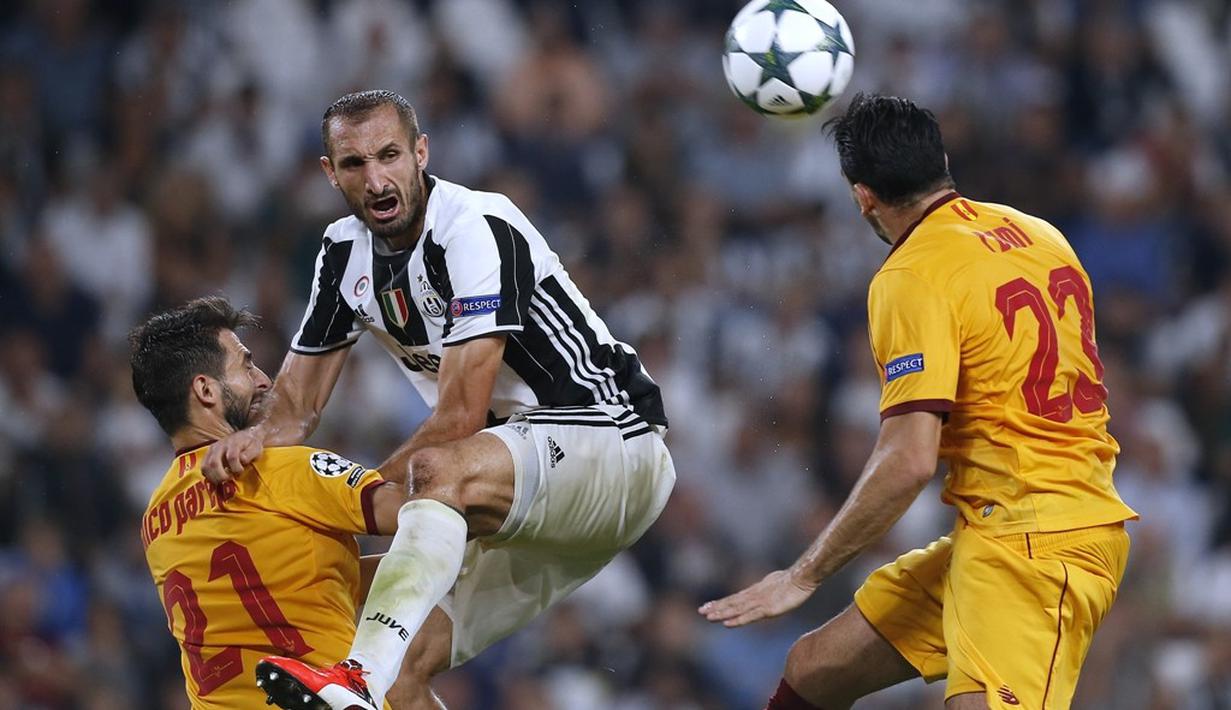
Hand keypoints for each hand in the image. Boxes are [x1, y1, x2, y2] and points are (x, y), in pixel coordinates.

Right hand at [201, 427, 265, 483]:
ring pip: (206, 466)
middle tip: (228, 480)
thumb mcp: (256, 448)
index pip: (232, 457)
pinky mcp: (208, 455)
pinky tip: (217, 479)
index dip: (236, 468)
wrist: (244, 436)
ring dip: (213, 477)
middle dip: (220, 476)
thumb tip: (242, 460)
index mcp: (233, 443)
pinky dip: (208, 476)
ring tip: (222, 481)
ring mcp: (212, 450)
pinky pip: (203, 467)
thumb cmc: (251, 444)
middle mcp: (220, 446)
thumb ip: (249, 454)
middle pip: (214, 463)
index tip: (241, 472)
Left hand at [698, 568, 817, 626]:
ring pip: (736, 609)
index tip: (707, 606)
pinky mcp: (767, 609)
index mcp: (755, 591)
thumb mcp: (774, 585)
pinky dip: (737, 620)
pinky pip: (749, 616)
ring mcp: (759, 602)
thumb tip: (761, 592)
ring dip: (721, 613)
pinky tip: (727, 624)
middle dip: (716, 607)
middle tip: (700, 611)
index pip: (734, 598)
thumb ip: (765, 590)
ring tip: (708, 617)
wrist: (802, 578)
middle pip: (732, 602)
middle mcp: (754, 596)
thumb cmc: (791, 581)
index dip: (720, 603)